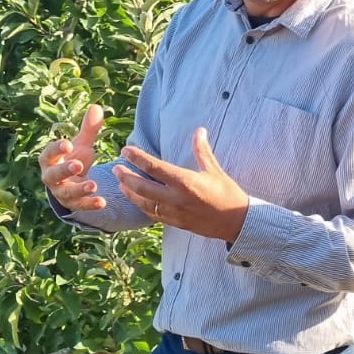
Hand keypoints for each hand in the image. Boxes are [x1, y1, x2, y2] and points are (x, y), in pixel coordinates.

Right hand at [40, 105, 106, 210]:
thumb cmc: (73, 158)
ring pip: (66, 193)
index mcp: (50, 160)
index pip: (49, 154)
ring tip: (93, 185)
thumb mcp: (81, 144)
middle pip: (53, 175)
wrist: (71, 183)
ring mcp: (61, 192)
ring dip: (79, 190)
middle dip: (64, 170)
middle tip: (77, 165)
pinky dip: (90, 205)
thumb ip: (88, 129)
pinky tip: (102, 202)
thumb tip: (96, 106)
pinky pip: (79, 206)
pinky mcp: (72, 204)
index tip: (67, 144)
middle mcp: (51, 177)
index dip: (56, 149)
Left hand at [114, 127, 249, 241]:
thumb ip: (202, 151)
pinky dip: (141, 206)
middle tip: (116, 168)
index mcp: (185, 182)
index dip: (137, 157)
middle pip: (141, 186)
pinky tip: (136, 200)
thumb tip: (199, 130)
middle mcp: (176, 198)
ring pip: (143, 202)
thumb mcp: (215, 170)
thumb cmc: (228, 194)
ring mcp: (174, 212)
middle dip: (125, 176)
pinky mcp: (175, 222)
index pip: (154, 167)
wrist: (237, 222)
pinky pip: (152, 214)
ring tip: (121, 183)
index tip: (126, 150)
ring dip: (129, 192)